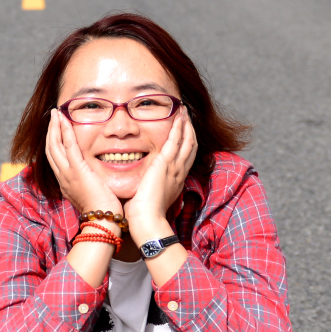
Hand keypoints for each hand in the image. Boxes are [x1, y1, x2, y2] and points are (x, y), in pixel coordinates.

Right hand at [44, 109, 122, 223]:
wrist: (103, 220)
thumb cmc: (103, 210)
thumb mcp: (92, 193)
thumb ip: (91, 182)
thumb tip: (97, 176)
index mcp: (66, 182)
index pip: (56, 158)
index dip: (54, 142)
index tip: (57, 129)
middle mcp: (63, 177)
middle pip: (50, 149)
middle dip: (51, 130)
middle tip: (53, 115)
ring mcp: (68, 174)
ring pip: (55, 146)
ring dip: (55, 127)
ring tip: (56, 113)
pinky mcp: (77, 171)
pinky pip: (68, 147)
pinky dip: (65, 132)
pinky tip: (64, 120)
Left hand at [125, 111, 196, 239]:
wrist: (147, 220)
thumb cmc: (143, 214)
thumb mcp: (149, 197)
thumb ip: (147, 187)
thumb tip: (140, 184)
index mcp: (175, 181)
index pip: (184, 158)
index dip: (186, 144)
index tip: (183, 132)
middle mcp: (178, 172)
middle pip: (190, 146)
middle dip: (189, 130)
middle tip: (187, 116)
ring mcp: (174, 168)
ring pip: (187, 141)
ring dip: (186, 124)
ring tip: (184, 111)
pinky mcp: (165, 164)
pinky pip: (176, 141)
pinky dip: (178, 127)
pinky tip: (178, 117)